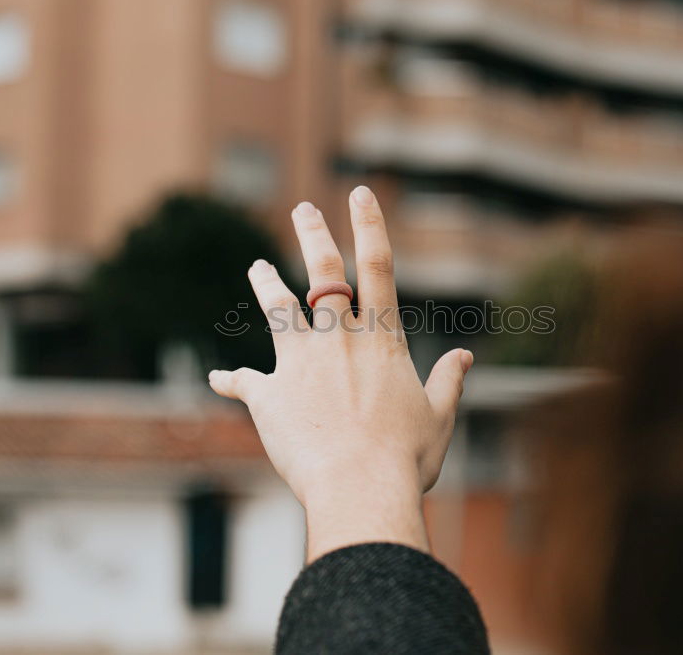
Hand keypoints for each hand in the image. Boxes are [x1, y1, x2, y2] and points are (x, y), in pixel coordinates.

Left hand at [208, 186, 472, 560]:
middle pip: (323, 273)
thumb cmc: (405, 458)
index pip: (378, 267)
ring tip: (258, 267)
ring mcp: (300, 363)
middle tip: (303, 208)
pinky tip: (217, 378)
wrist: (359, 487)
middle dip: (313, 235)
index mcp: (381, 340)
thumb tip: (466, 357)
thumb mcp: (439, 418)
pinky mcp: (269, 394)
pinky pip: (244, 380)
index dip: (369, 225)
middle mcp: (339, 339)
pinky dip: (230, 380)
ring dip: (267, 283)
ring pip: (279, 308)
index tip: (358, 194)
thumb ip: (449, 383)